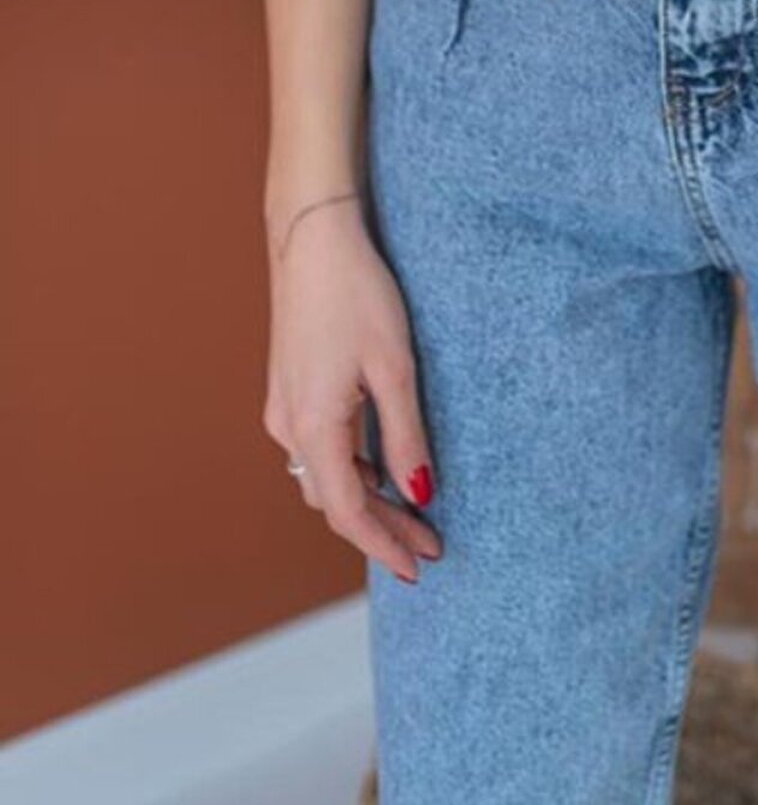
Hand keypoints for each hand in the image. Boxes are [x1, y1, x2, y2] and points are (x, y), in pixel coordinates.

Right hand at [263, 194, 442, 582]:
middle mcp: (287, 425)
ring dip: (365, 499)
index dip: (384, 545)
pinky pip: (316, 449)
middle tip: (428, 545)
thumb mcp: (394, 367)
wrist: (311, 237)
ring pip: (323, 476)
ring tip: (413, 511)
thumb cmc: (356, 293)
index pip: (348, 512)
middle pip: (334, 500)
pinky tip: (381, 465)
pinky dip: (349, 468)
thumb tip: (419, 494)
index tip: (418, 567)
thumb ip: (404, 436)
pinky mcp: (289, 387)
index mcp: (312, 427)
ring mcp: (283, 406)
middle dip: (380, 528)